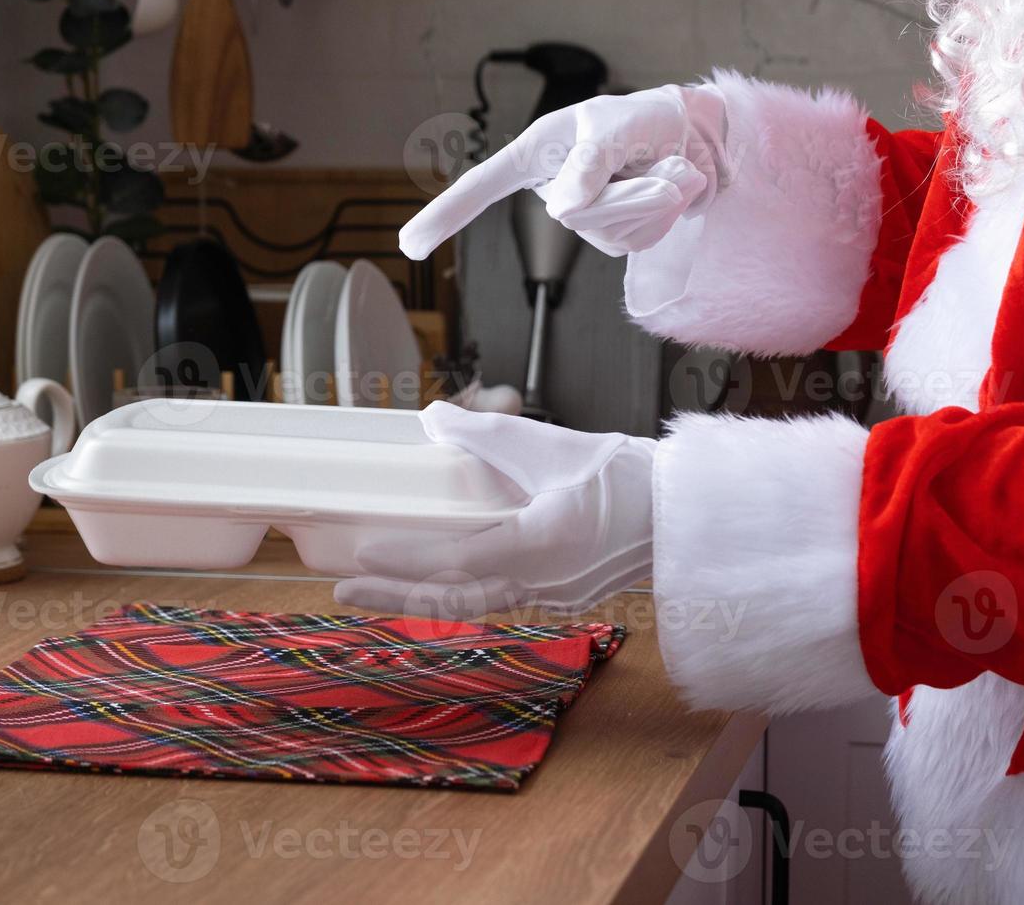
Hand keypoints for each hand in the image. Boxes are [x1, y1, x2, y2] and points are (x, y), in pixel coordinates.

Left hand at [332, 402, 655, 618]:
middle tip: (344, 591)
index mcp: (544, 543)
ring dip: (417, 600)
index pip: (462, 559)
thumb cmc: (625, 477)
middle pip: (455, 598)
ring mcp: (549, 596)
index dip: (410, 560)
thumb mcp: (552, 444)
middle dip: (395, 597)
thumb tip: (432, 419)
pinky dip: (451, 596)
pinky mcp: (553, 596)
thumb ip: (486, 434)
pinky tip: (423, 586)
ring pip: (470, 605)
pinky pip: (491, 601)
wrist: (679, 513)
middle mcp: (543, 581)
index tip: (366, 552)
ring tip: (370, 592)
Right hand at [400, 83, 728, 259]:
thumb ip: (590, 164)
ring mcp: (581, 218)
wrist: (698, 141)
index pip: (482, 186)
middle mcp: (553, 188)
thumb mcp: (619, 126)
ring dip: (652, 201)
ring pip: (610, 233)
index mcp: (538, 153)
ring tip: (666, 170)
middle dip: (627, 195)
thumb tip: (562, 211)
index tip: (408, 245)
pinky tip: (669, 189)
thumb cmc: (649, 120)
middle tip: (661, 166)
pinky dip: (663, 215)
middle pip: (576, 218)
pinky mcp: (610, 238)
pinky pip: (633, 242)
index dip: (445, 215)